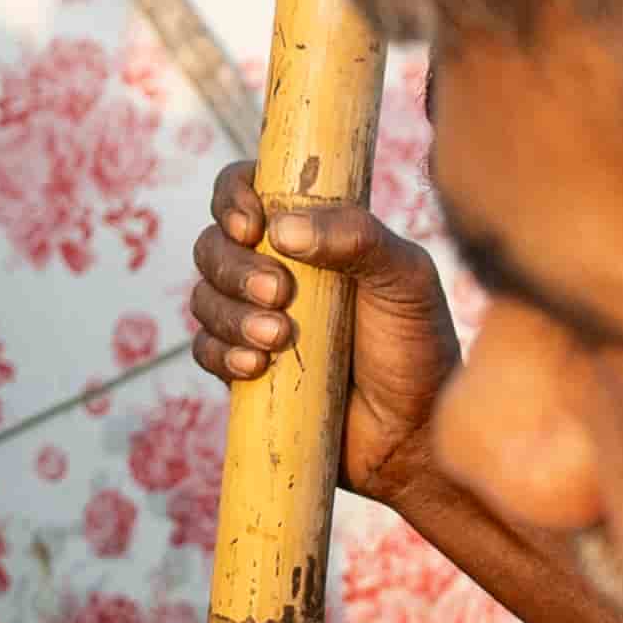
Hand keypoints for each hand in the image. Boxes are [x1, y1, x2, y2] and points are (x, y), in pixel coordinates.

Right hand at [186, 158, 465, 514]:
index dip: (233, 197)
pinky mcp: (243, 366)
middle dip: (236, 267)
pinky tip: (258, 368)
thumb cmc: (418, 347)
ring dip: (230, 314)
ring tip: (280, 338)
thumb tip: (284, 229)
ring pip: (203, 297)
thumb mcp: (405, 279)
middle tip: (281, 293)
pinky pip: (204, 349)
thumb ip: (358, 238)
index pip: (248, 188)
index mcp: (312, 230)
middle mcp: (276, 268)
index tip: (252, 225)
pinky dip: (222, 353)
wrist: (414, 434)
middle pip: (213, 244)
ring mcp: (254, 318)